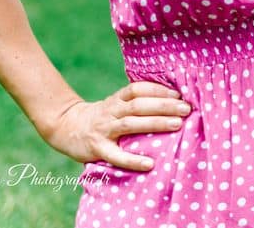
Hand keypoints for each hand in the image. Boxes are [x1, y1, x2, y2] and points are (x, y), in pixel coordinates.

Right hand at [43, 82, 190, 170]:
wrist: (66, 127)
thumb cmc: (102, 116)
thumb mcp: (116, 104)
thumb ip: (137, 102)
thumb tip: (172, 101)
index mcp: (117, 99)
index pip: (137, 89)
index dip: (157, 90)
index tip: (178, 94)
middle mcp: (110, 111)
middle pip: (138, 105)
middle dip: (164, 106)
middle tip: (186, 109)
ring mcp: (103, 130)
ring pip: (130, 124)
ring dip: (155, 123)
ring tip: (177, 125)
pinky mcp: (97, 149)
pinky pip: (116, 155)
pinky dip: (133, 160)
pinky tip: (150, 164)